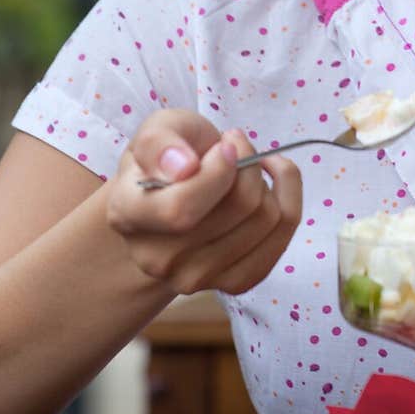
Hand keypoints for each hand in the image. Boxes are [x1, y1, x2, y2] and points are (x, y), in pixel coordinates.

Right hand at [106, 109, 301, 296]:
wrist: (177, 193)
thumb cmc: (169, 156)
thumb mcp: (158, 129)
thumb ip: (160, 141)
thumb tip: (182, 167)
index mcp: (127, 216)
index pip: (182, 209)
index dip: (218, 173)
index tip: (226, 145)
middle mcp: (156, 259)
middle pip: (238, 208)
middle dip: (249, 164)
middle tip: (235, 147)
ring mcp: (195, 279)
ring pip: (266, 218)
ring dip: (266, 180)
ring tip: (243, 168)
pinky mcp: (234, 284)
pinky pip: (283, 235)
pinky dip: (287, 197)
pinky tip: (268, 183)